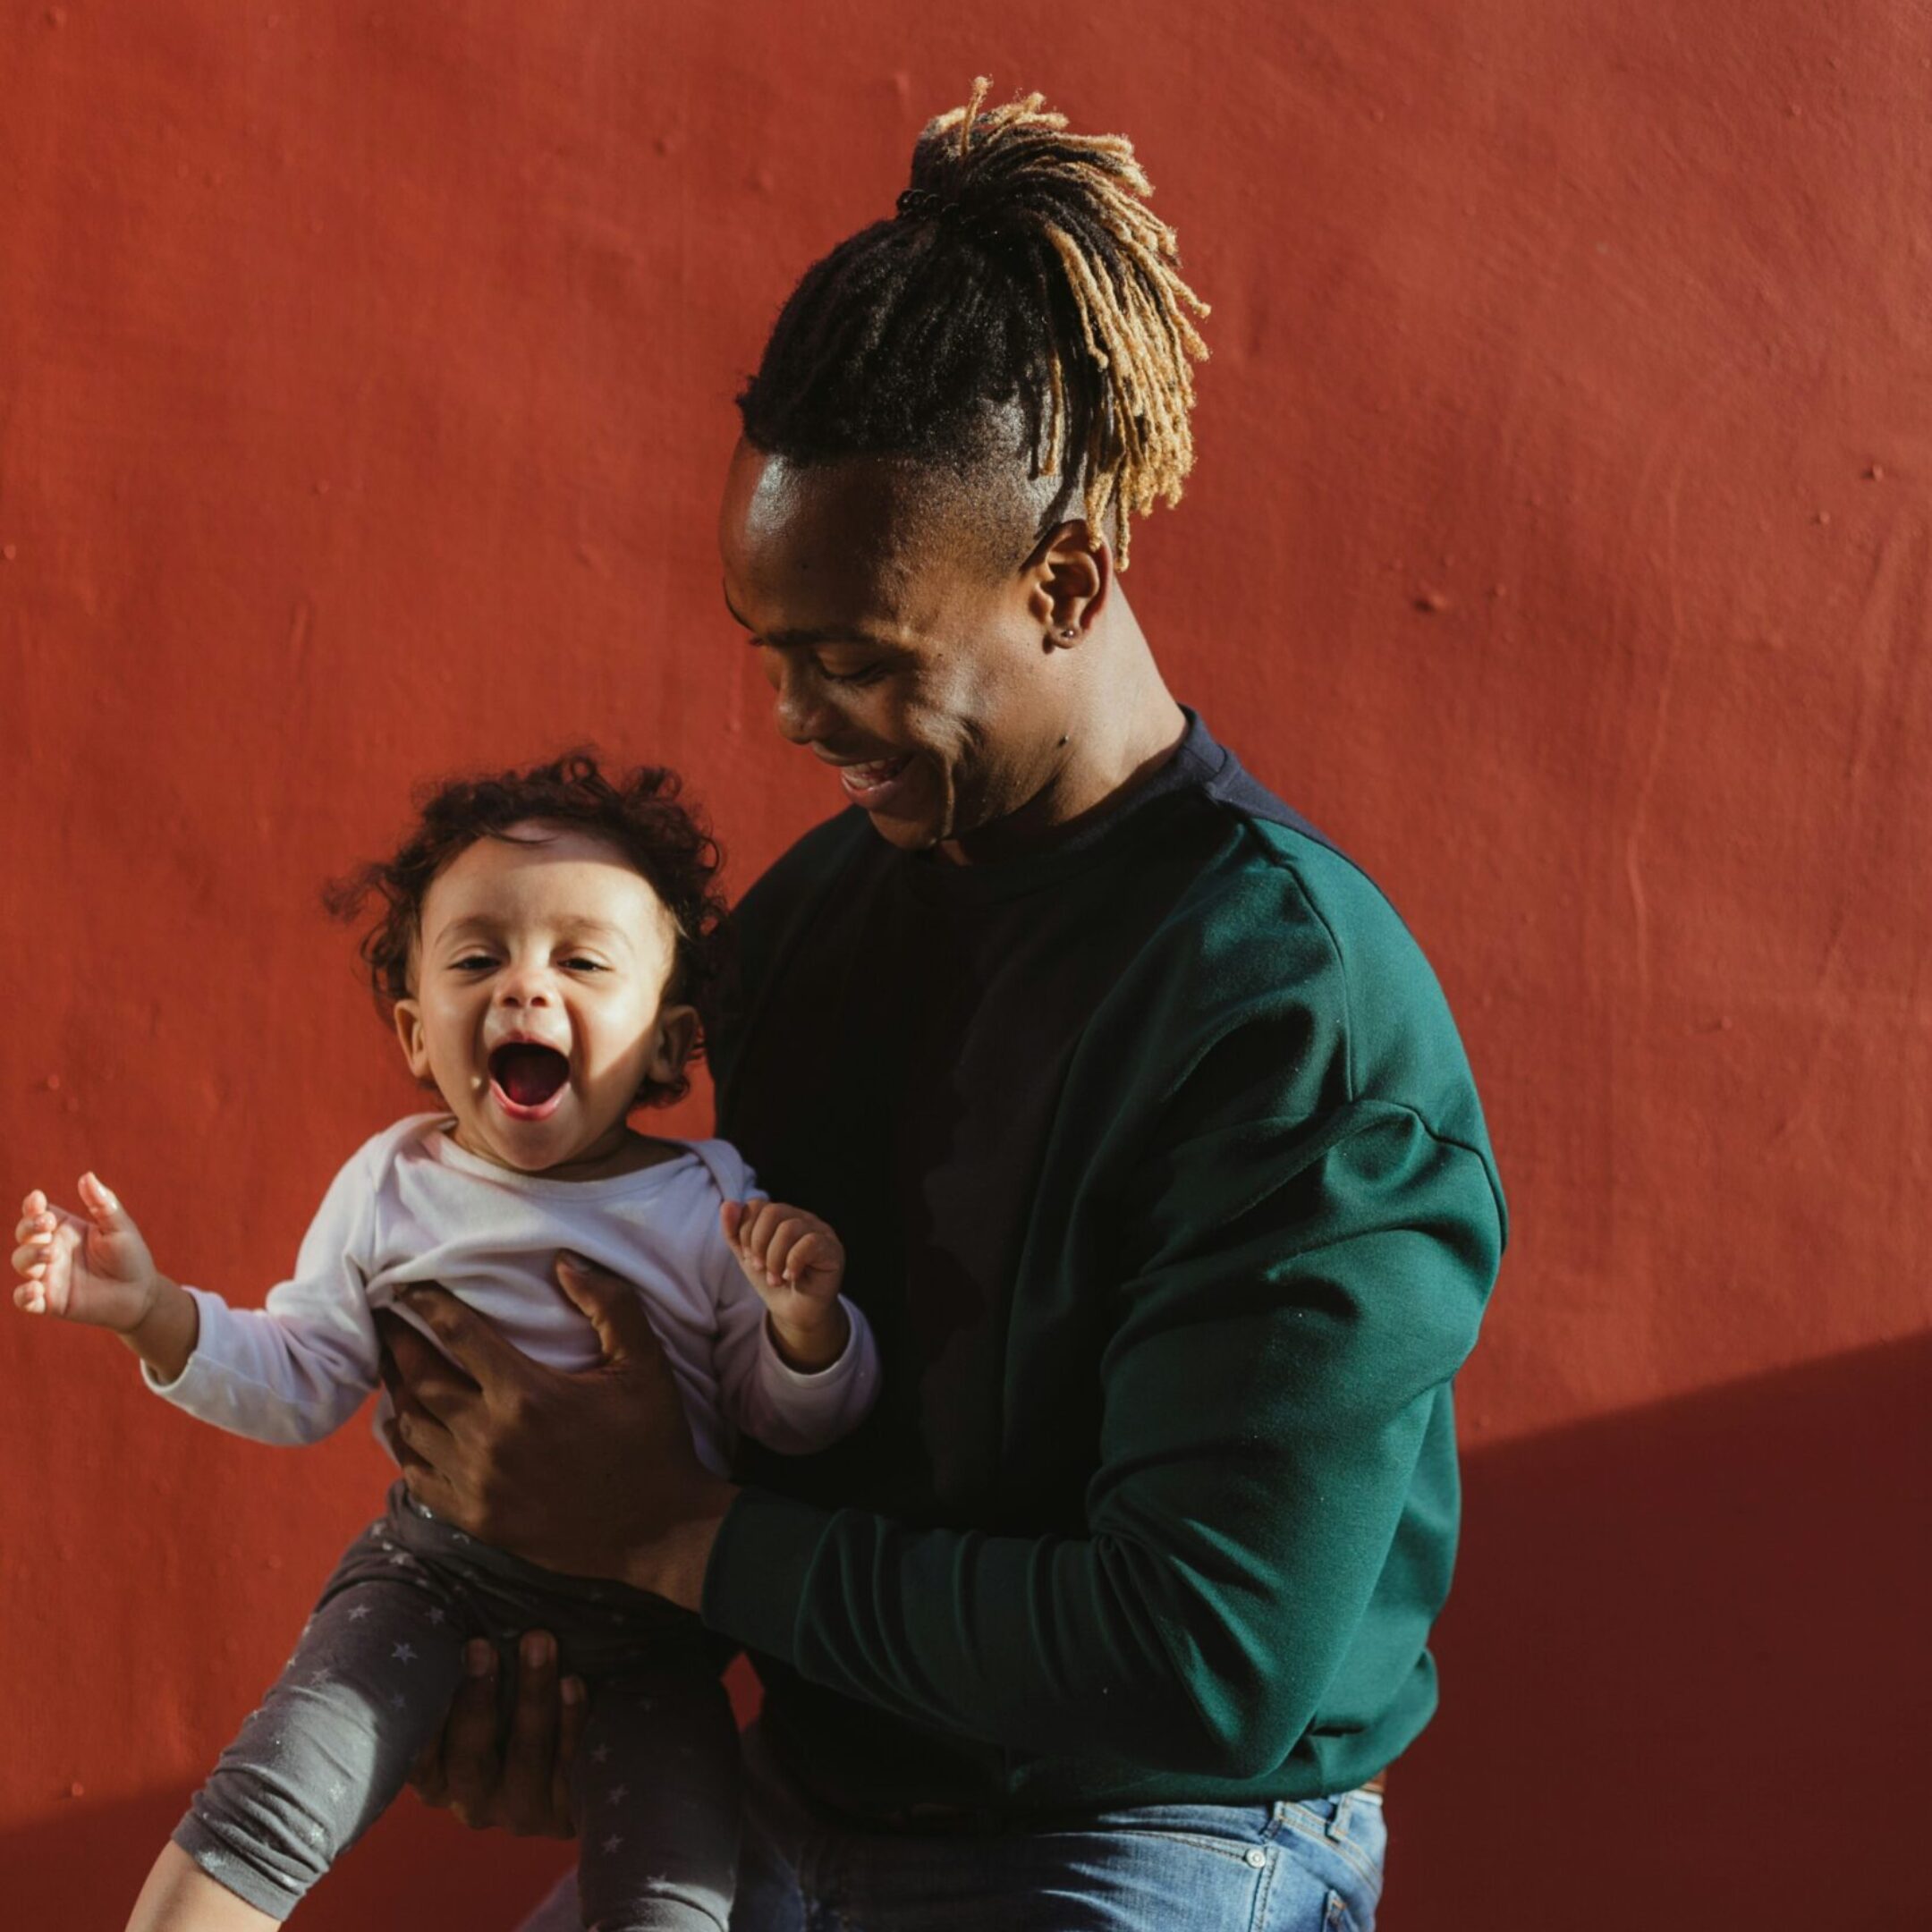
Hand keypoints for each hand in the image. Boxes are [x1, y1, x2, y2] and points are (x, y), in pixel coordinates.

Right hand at [13, 1177, 162, 1329]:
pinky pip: (24, 1299)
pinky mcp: (50, 1302)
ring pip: (21, 1262)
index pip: (38, 1213)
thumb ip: (103, 1203)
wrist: (141, 1294)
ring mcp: (48, 1276)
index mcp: (65, 1229)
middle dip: (28, 1227)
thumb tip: (86, 1176)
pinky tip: (36, 1289)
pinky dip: (23, 1295)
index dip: (32, 1206)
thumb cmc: (130, 1256)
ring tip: (49, 1254)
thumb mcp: (120, 1227)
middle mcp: (51, 1250)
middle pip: (25, 1234)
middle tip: (46, 1225)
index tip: (37, 1200)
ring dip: (29, 1255)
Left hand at [374, 1253, 736, 1608]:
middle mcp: (491, 1438)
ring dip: (397, 1392)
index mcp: (527, 1394)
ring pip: (412, 1428)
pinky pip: (418, 1477)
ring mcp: (479, 1483)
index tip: (407, 1287)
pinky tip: (405, 1427)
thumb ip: (610, 1305)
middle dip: (397, 1343)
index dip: (426, 1305)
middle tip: (383, 1319)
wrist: (657, 1529)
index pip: (457, 1335)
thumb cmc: (651, 1438)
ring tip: (391, 1367)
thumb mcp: (645, 1363)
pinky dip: (404, 1448)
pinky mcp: (477, 1518)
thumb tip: (564, 1262)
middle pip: (420, 1379)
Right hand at [407, 1631, 586, 1836]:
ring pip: (524, 1762)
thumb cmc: (514, 1689)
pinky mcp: (569, 1810)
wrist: (591, 1738)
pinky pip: (570, 1767)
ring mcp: (521, 1809)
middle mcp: (474, 1800)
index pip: (415, 1758)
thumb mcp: (480, 1677)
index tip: (430, 1663)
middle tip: (482, 1643)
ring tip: (540, 1642)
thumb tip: (423, 1585)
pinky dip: (572, 1723)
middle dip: (475, 1701)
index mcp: (438, 1775)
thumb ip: (455, 1655)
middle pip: (469, 1762)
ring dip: (531, 1699)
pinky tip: (574, 1682)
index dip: (421, 1717)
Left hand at [720, 1198, 848, 1369]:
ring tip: (775, 1279)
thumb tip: (727, 1204)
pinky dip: (793, 1262)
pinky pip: (810, 1243)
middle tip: (759, 1269)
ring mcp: (820, 1231)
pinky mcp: (833, 1249)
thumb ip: (734, 1232)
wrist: (795, 1313)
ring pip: (789, 1228)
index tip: (747, 1257)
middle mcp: (802, 1218)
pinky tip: (791, 1277)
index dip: (746, 1231)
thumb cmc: (774, 1281)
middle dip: (759, 1244)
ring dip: (774, 1259)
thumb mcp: (747, 1257)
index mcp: (782, 1216)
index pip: (757, 1205)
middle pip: (772, 1212)